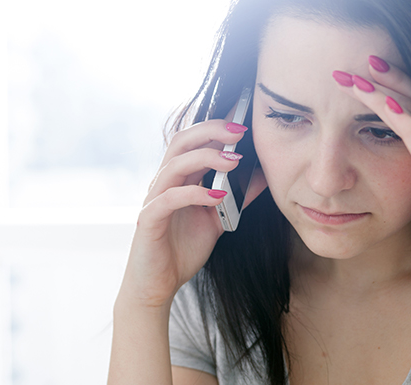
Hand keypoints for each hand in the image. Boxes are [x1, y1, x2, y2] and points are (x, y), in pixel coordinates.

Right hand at [119, 109, 267, 308]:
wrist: (157, 285)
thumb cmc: (182, 250)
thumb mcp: (217, 220)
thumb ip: (236, 199)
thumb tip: (261, 178)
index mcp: (178, 179)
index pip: (193, 141)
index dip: (215, 127)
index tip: (244, 123)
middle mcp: (163, 182)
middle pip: (181, 142)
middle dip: (211, 132)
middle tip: (240, 132)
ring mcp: (154, 199)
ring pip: (176, 164)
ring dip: (206, 158)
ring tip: (234, 161)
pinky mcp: (149, 219)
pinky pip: (170, 198)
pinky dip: (195, 194)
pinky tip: (218, 196)